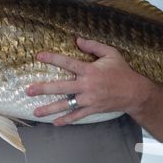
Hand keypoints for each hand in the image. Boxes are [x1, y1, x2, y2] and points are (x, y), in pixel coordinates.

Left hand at [26, 37, 150, 125]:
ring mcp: (89, 99)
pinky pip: (77, 116)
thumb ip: (93, 46)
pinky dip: (66, 120)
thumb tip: (78, 40)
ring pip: (66, 105)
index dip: (52, 58)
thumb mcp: (111, 53)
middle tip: (28, 90)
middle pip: (61, 87)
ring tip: (36, 112)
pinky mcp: (92, 109)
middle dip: (43, 89)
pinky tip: (55, 122)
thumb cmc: (122, 71)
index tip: (39, 56)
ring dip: (50, 109)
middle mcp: (87, 86)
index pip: (67, 63)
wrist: (134, 92)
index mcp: (89, 70)